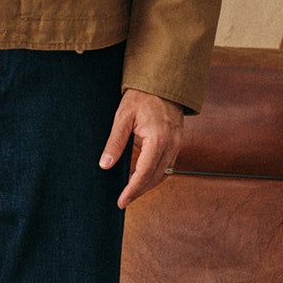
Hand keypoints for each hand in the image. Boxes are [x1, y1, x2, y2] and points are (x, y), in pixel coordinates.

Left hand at [99, 89, 183, 209]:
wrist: (163, 81)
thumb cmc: (141, 96)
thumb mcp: (123, 117)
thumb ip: (115, 142)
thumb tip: (105, 166)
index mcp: (158, 139)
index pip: (145, 173)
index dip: (132, 190)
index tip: (121, 201)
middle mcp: (171, 144)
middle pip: (156, 177)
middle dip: (139, 191)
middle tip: (123, 200)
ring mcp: (177, 144)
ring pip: (164, 173)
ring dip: (148, 184)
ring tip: (130, 191)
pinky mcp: (177, 142)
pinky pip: (167, 164)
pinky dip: (155, 173)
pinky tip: (141, 175)